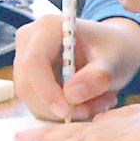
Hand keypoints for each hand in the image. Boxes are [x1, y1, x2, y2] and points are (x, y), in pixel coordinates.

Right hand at [12, 13, 139, 122]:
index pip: (33, 62)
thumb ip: (96, 77)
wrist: (113, 50)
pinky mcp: (29, 80)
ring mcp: (25, 62)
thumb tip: (70, 95)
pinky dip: (62, 112)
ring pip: (32, 99)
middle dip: (57, 105)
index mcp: (47, 28)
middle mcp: (29, 42)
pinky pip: (38, 105)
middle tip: (90, 110)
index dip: (46, 90)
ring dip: (63, 111)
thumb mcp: (114, 61)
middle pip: (27, 84)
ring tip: (97, 103)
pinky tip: (86, 103)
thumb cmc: (113, 49)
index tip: (66, 111)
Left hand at [16, 100, 139, 140]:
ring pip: (70, 136)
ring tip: (21, 140)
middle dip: (56, 131)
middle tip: (33, 135)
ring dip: (44, 138)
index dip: (86, 125)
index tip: (75, 126)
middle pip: (80, 127)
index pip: (106, 121)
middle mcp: (121, 122)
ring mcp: (114, 133)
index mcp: (139, 118)